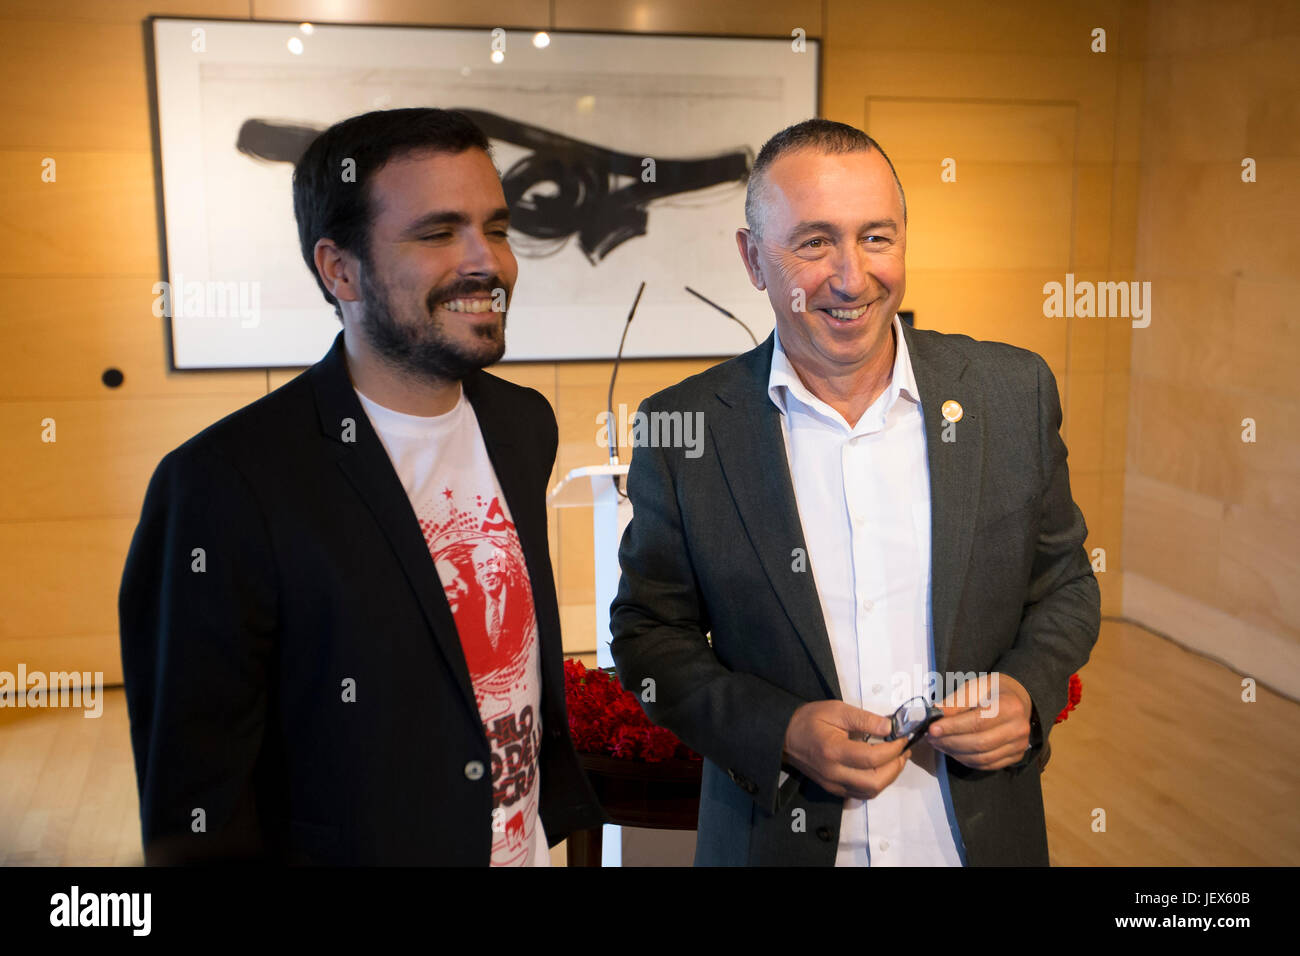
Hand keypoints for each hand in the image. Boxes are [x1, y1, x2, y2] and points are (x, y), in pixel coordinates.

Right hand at [782, 700, 909, 799]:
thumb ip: (864, 719)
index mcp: (833, 751)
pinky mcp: (833, 790)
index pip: (872, 758)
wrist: (784, 736)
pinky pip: (861, 794)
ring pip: (870, 792)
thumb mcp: (836, 710)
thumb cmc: (809, 719)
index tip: (903, 738)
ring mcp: (833, 785)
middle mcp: (833, 773)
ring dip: (889, 778)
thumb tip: (890, 728)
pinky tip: (881, 769)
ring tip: (896, 759)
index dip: (893, 750)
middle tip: (903, 751)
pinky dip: (877, 783)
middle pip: (874, 782)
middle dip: (895, 767)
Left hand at [926, 672, 1033, 770]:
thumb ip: (955, 703)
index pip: (978, 722)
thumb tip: (935, 716)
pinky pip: (987, 765)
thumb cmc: (993, 691)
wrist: (1016, 699)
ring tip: (940, 743)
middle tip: (932, 737)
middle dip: (950, 742)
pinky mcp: (1015, 756)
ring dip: (955, 753)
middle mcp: (1018, 728)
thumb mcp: (973, 688)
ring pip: (982, 758)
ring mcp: (1019, 745)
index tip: (933, 728)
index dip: (953, 727)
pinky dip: (966, 760)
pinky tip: (954, 750)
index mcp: (1010, 706)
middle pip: (979, 742)